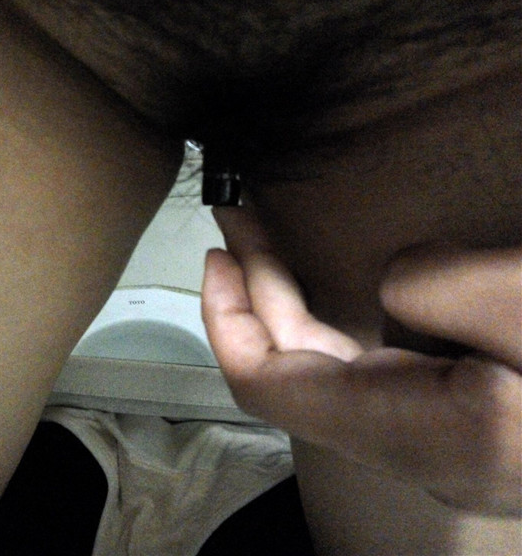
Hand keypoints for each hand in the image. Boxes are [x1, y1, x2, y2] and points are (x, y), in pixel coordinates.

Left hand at [201, 206, 521, 515]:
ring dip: (289, 303)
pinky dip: (333, 322)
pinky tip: (337, 286)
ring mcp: (428, 438)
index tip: (217, 254)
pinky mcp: (452, 424)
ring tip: (269, 243)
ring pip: (326, 371)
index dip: (225, 319)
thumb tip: (387, 280)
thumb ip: (442, 289)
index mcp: (409, 431)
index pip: (266, 386)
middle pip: (289, 369)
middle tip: (239, 223)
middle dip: (256, 289)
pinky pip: (367, 372)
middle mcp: (404, 447)